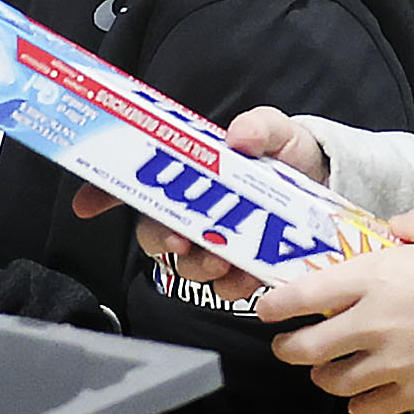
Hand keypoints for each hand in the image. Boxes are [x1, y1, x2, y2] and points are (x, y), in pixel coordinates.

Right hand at [67, 106, 325, 301]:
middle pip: (153, 232)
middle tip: (180, 243)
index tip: (83, 205)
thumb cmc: (291, 152)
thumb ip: (258, 126)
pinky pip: (225, 286)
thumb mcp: (276, 130)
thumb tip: (237, 136)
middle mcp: (195, 210)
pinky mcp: (245, 267)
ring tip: (222, 259)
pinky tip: (250, 277)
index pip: (134, 182)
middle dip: (159, 240)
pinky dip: (234, 285)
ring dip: (197, 267)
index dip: (102, 193)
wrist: (331, 185)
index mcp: (190, 174)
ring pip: (186, 265)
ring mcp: (218, 241)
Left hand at [257, 208, 413, 413]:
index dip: (275, 305)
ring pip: (334, 382)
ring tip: (322, 370)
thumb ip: (406, 222)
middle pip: (308, 348)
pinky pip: (371, 407)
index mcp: (373, 278)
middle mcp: (373, 323)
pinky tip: (359, 397)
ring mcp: (392, 362)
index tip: (266, 308)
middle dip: (288, 348)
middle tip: (286, 345)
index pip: (303, 295)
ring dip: (322, 377)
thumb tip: (390, 227)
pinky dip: (358, 405)